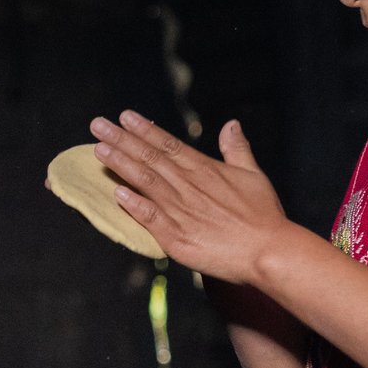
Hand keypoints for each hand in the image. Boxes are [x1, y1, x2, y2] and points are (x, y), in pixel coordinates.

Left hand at [89, 114, 298, 286]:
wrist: (269, 251)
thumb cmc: (264, 216)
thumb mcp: (253, 175)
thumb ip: (237, 150)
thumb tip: (231, 125)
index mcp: (205, 170)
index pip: (169, 144)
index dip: (145, 129)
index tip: (125, 116)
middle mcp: (190, 186)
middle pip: (150, 158)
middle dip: (122, 140)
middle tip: (97, 125)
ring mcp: (182, 211)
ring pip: (146, 181)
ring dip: (121, 164)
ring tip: (99, 149)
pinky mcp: (178, 237)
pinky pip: (150, 217)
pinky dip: (133, 204)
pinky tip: (116, 192)